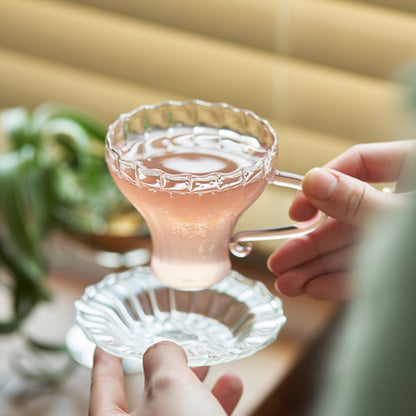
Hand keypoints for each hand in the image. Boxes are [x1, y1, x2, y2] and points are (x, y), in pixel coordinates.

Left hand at [89, 341, 242, 415]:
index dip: (105, 362)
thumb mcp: (169, 388)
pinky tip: (233, 386)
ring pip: (178, 409)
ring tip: (213, 361)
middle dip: (166, 368)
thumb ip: (161, 358)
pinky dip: (215, 403)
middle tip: (175, 346)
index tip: (106, 344)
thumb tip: (162, 350)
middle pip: (146, 397)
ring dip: (198, 382)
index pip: (103, 388)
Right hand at [268, 140, 415, 299]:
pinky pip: (372, 268)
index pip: (359, 163)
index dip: (322, 185)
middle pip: (348, 215)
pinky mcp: (403, 265)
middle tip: (279, 261)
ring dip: (320, 267)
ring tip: (288, 284)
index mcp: (414, 167)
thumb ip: (359, 201)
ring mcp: (403, 236)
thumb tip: (313, 181)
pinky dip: (345, 280)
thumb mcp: (402, 216)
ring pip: (355, 246)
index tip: (297, 214)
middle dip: (311, 244)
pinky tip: (316, 288)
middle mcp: (405, 201)